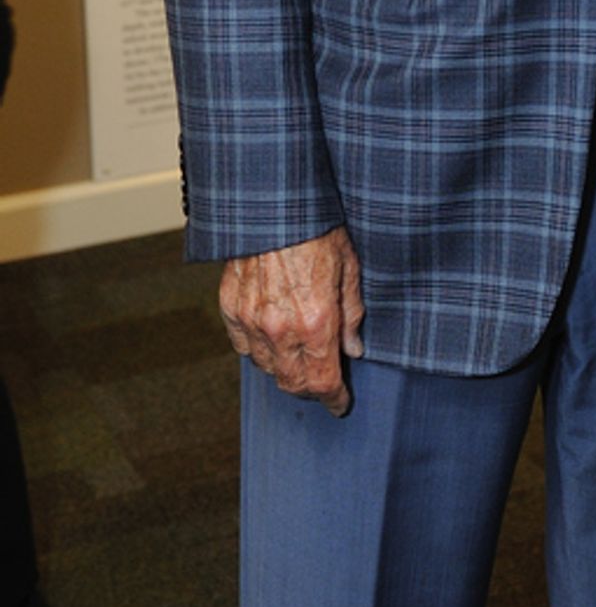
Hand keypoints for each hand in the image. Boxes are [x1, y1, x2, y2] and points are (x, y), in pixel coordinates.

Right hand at [219, 226, 364, 416]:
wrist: (274, 203)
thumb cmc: (317, 229)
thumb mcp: (350, 268)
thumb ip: (352, 315)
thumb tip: (354, 350)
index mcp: (316, 322)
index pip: (323, 383)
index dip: (334, 400)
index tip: (340, 404)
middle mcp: (281, 329)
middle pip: (293, 384)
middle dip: (311, 389)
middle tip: (323, 381)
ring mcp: (251, 321)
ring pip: (267, 368)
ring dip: (285, 369)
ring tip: (300, 355)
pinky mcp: (230, 308)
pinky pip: (243, 346)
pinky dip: (259, 349)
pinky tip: (273, 337)